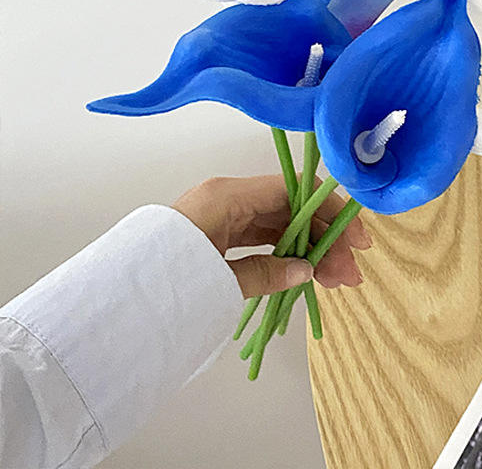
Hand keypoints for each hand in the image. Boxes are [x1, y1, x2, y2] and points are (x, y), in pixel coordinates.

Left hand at [173, 175, 370, 298]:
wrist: (114, 302)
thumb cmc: (164, 279)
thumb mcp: (219, 278)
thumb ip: (266, 272)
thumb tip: (307, 271)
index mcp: (228, 195)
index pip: (294, 191)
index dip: (330, 211)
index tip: (355, 239)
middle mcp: (229, 198)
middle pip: (291, 209)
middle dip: (324, 239)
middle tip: (349, 274)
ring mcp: (223, 215)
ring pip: (280, 225)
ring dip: (309, 249)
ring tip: (334, 281)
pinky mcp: (216, 233)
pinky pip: (262, 237)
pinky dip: (285, 252)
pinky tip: (304, 272)